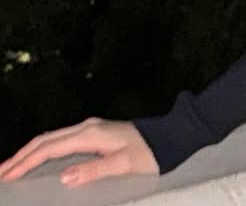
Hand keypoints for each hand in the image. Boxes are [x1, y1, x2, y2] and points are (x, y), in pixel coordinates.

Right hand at [0, 118, 158, 186]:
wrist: (171, 134)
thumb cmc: (150, 152)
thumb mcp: (124, 164)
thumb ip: (94, 170)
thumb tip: (63, 176)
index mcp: (90, 134)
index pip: (49, 148)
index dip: (25, 163)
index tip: (6, 176)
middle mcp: (87, 127)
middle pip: (44, 140)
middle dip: (20, 156)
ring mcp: (90, 128)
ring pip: (51, 138)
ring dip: (29, 152)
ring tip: (10, 167)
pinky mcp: (95, 132)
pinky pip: (60, 139)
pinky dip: (43, 149)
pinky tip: (37, 159)